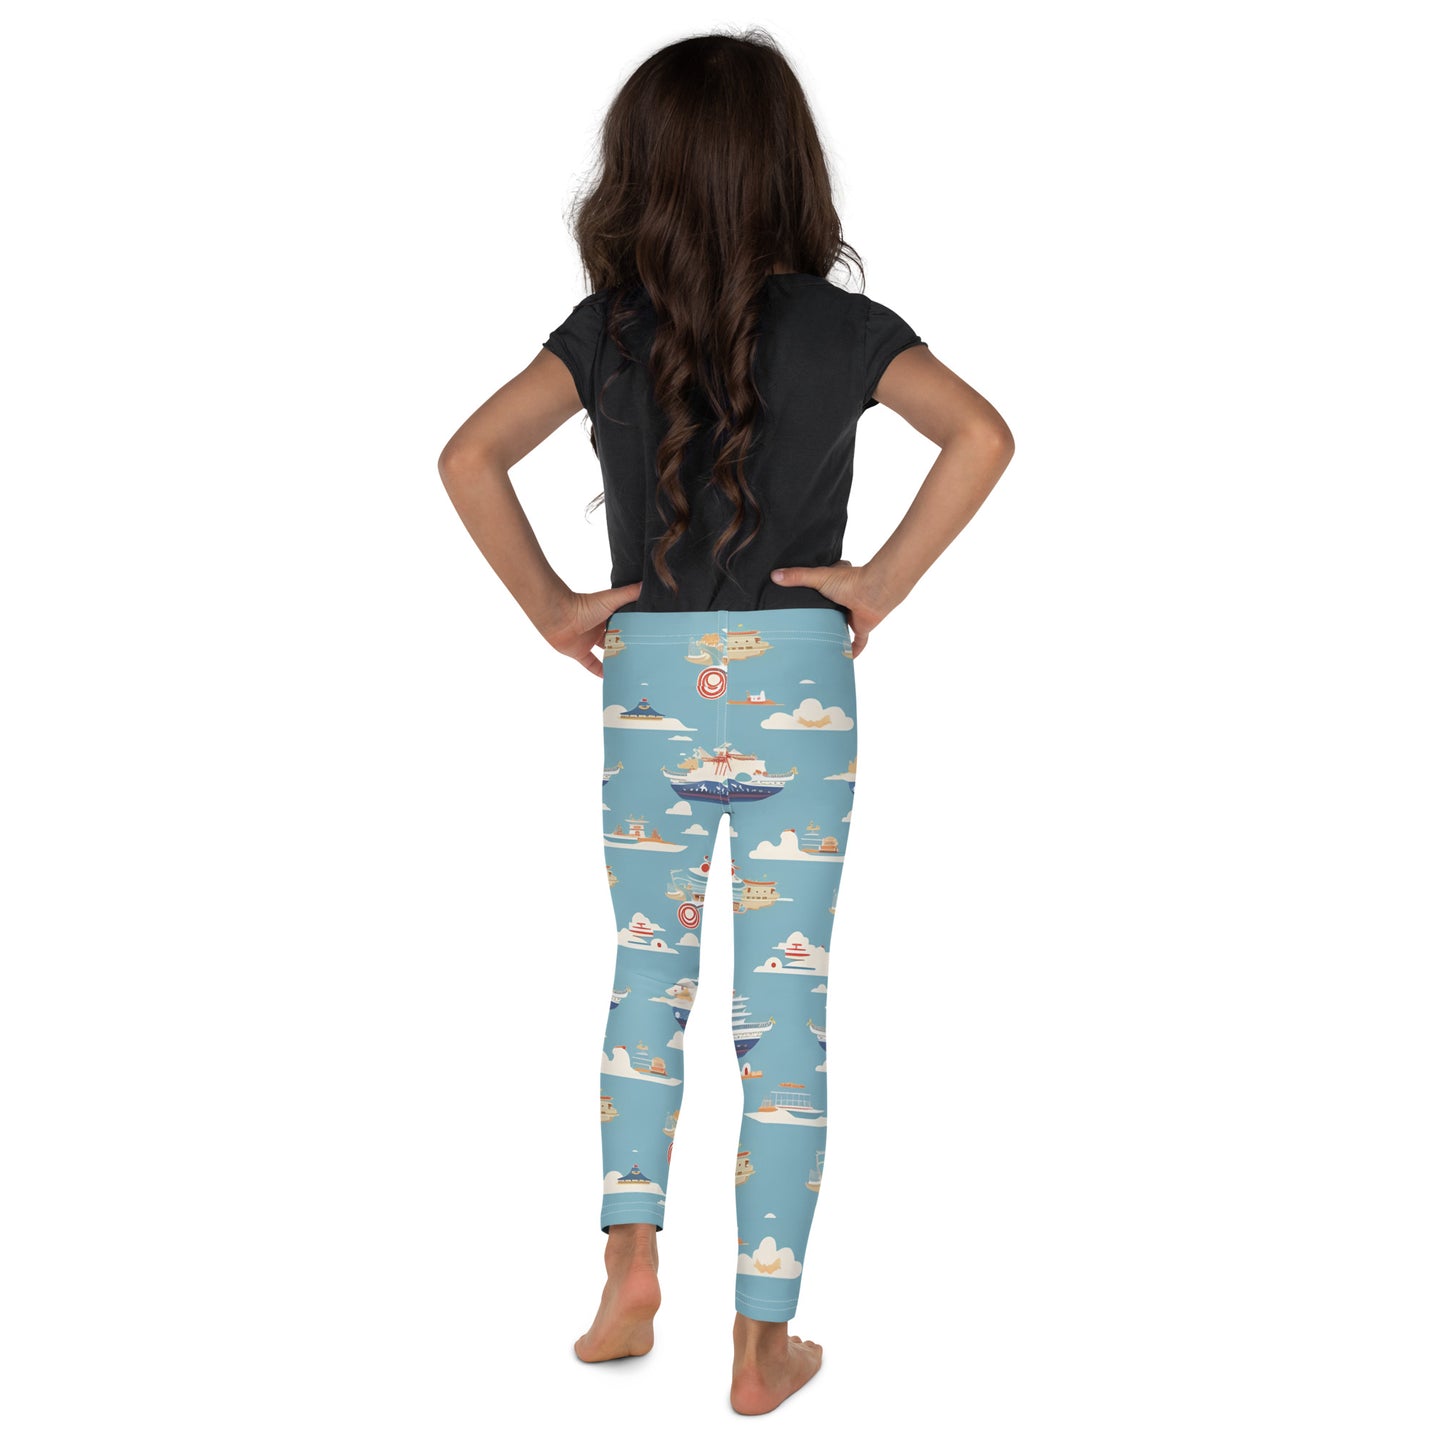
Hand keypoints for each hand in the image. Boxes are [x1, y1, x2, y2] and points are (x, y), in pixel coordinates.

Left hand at [538, 581, 643, 676]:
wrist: (558, 616)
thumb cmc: (583, 605)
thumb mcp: (611, 599)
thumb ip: (629, 593)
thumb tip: (646, 585)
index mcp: (606, 614)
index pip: (624, 622)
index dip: (634, 628)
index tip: (649, 636)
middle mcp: (597, 628)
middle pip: (615, 639)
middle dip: (627, 645)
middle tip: (643, 654)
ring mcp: (588, 641)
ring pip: (605, 652)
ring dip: (615, 658)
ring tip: (631, 667)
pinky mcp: (579, 652)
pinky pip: (591, 664)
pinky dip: (600, 671)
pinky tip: (611, 677)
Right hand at [769, 561, 894, 657]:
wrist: (872, 593)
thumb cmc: (848, 581)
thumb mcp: (818, 577)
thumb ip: (797, 576)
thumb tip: (774, 575)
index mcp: (835, 586)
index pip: (821, 589)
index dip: (812, 594)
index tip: (798, 603)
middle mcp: (844, 600)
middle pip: (830, 611)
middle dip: (821, 619)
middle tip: (803, 629)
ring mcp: (853, 614)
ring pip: (842, 627)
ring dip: (834, 634)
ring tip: (816, 645)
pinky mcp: (862, 627)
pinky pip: (857, 642)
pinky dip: (852, 650)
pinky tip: (842, 658)